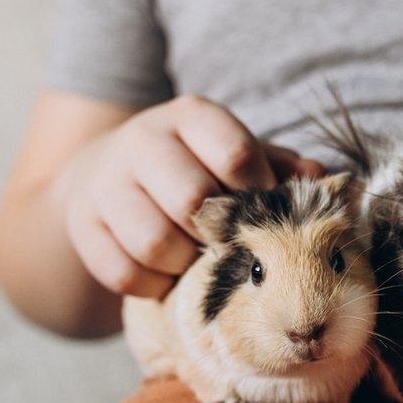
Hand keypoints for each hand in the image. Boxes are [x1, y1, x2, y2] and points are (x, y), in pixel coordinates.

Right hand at [65, 95, 323, 297]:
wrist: (107, 176)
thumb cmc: (196, 168)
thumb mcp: (236, 156)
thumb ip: (280, 167)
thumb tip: (320, 179)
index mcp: (192, 116)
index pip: (236, 154)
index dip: (259, 194)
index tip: (263, 211)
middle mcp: (144, 140)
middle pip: (193, 200)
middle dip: (220, 234)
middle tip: (229, 243)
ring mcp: (106, 183)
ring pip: (155, 243)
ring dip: (185, 264)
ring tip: (196, 259)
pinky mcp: (82, 225)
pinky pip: (123, 274)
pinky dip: (153, 286)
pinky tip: (166, 275)